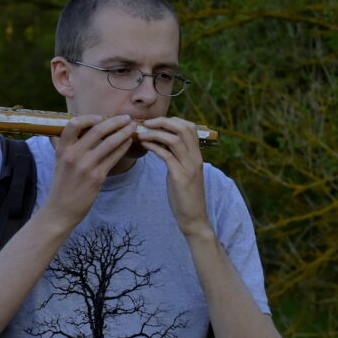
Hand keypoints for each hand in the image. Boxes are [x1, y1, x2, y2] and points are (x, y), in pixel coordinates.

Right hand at [43, 114, 137, 229]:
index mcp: (62, 149)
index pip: (73, 125)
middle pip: (97, 130)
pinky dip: (123, 147)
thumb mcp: (58, 161)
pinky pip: (113, 157)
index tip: (100, 117)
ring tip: (132, 127)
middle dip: (115, 121)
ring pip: (109, 143)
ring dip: (124, 132)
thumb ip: (66, 145)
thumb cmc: (62, 184)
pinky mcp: (97, 177)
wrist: (61, 209)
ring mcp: (85, 166)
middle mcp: (73, 155)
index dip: (88, 118)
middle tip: (126, 118)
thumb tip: (74, 127)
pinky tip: (128, 142)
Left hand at [136, 116, 209, 234]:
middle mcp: (195, 158)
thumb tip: (162, 142)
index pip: (190, 127)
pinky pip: (166, 156)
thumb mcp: (183, 171)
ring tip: (141, 134)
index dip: (172, 120)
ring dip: (155, 133)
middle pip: (183, 128)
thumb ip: (177, 156)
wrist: (193, 218)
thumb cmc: (185, 195)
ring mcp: (189, 167)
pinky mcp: (180, 178)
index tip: (155, 121)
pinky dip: (153, 147)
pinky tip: (144, 145)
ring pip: (174, 140)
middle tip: (146, 123)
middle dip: (163, 122)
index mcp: (197, 155)